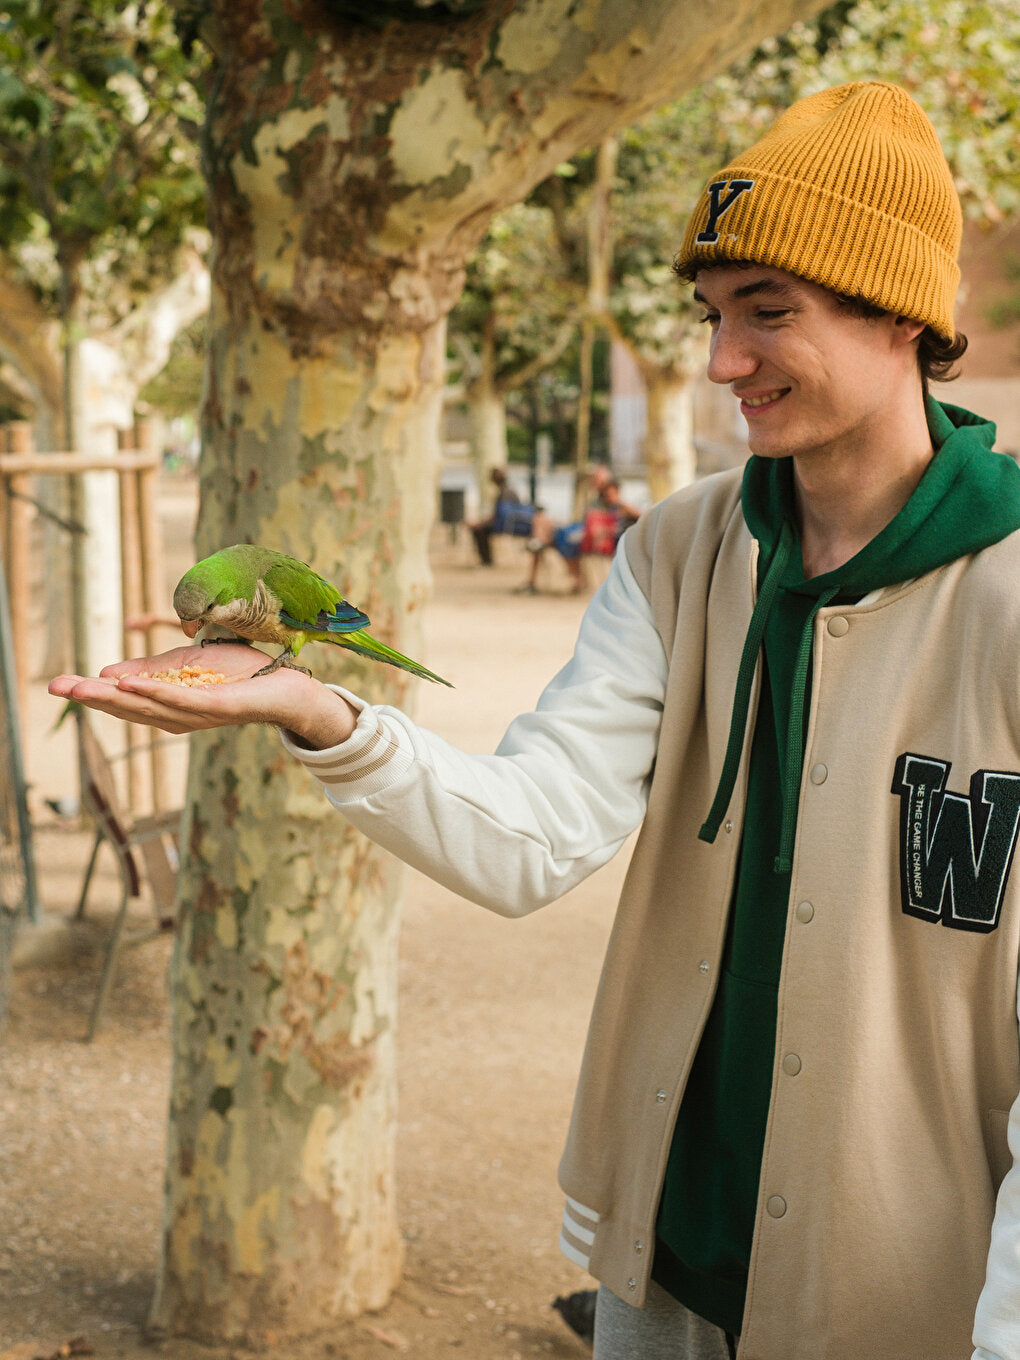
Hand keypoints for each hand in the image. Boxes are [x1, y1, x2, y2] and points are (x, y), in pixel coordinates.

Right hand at [48, 642, 358, 748]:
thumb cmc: (239, 675)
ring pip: (148, 706)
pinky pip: (182, 700)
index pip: (123, 700)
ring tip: (84, 685)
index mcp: (169, 706)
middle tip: (56, 687)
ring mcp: (197, 714)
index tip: (57, 685)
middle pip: (128, 706)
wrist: (287, 686)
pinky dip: (155, 692)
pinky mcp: (218, 707)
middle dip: (91, 697)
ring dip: (114, 696)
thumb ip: (150, 670)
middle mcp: (178, 716)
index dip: (90, 693)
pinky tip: (130, 684)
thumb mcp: (187, 665)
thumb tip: (107, 673)